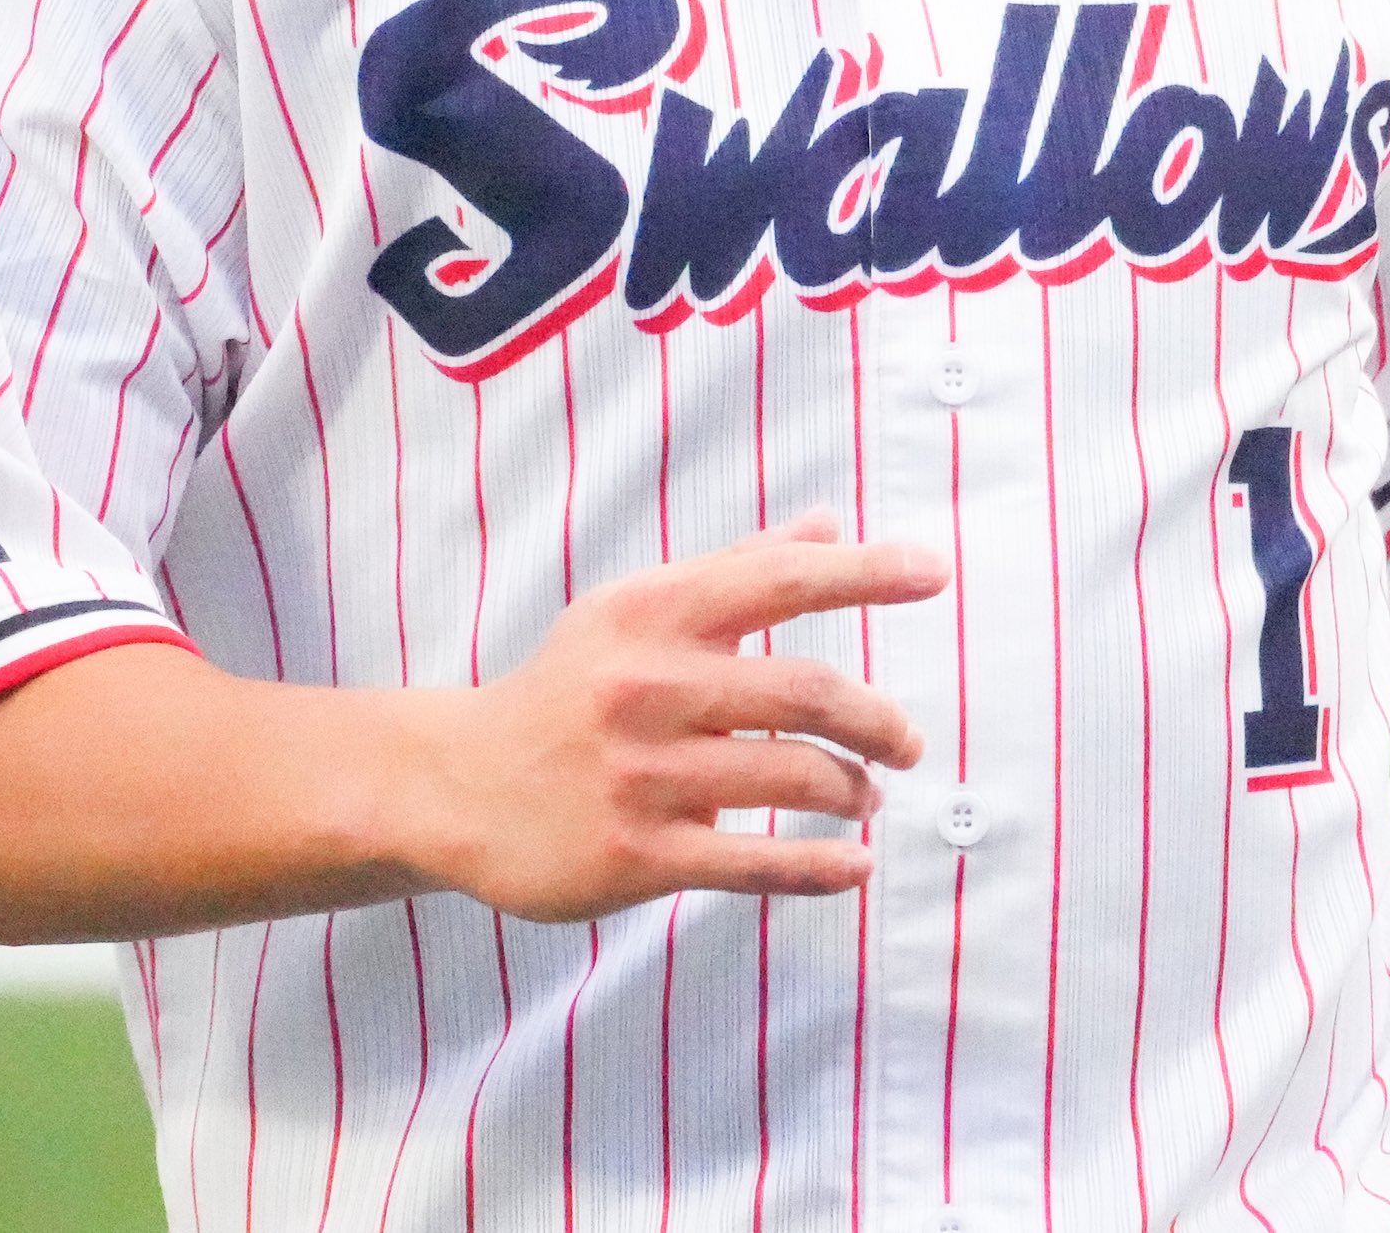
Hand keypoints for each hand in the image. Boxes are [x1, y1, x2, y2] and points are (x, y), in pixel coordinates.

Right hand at [436, 512, 946, 922]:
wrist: (455, 785)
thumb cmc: (567, 689)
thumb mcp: (636, 611)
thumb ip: (736, 568)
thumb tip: (829, 522)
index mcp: (654, 613)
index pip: (778, 579)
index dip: (864, 570)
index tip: (934, 571)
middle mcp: (649, 685)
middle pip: (805, 690)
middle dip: (876, 718)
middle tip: (908, 739)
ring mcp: (643, 773)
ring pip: (791, 776)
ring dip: (853, 791)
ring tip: (868, 796)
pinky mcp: (638, 854)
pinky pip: (756, 862)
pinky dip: (822, 866)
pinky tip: (856, 865)